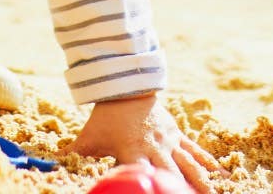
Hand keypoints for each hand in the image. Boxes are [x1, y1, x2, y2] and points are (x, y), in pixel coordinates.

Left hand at [67, 94, 220, 192]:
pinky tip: (222, 173)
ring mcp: (169, 141)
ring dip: (202, 180)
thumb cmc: (105, 117)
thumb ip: (71, 155)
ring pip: (190, 164)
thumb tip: (50, 166)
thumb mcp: (88, 138)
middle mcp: (155, 148)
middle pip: (173, 173)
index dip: (153, 186)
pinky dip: (208, 162)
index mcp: (133, 152)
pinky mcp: (176, 135)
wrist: (125, 88)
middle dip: (183, 190)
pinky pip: (195, 150)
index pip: (144, 174)